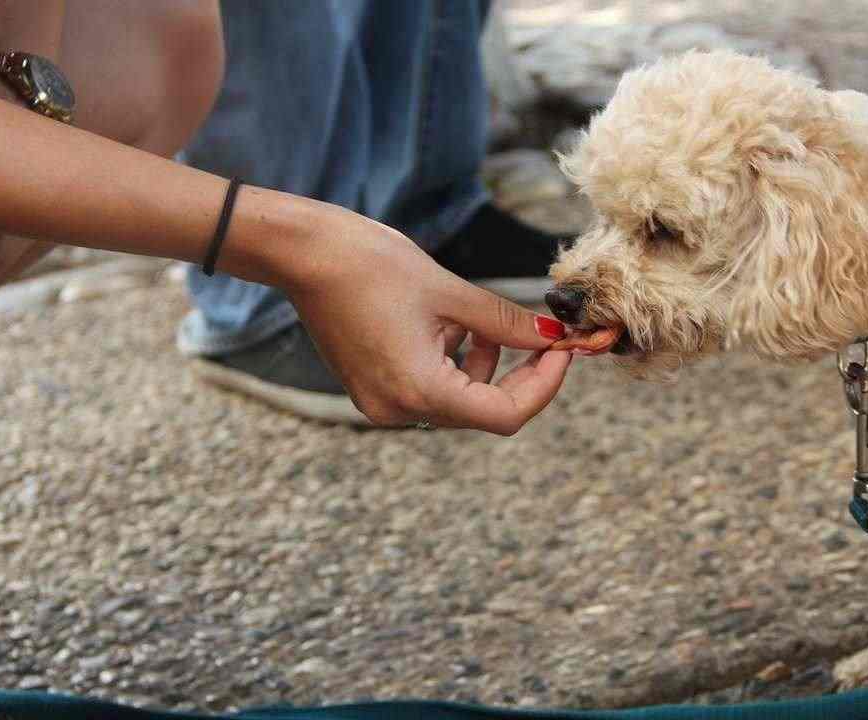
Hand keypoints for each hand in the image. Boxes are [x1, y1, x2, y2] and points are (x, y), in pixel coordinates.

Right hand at [281, 205, 572, 433]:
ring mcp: (381, 404)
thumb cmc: (372, 264)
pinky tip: (450, 328)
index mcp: (420, 390)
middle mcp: (398, 409)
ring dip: (486, 367)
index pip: (506, 415)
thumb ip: (508, 323)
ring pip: (459, 402)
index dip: (544, 385)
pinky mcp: (372, 390)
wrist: (304, 254)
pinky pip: (431, 391)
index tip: (562, 350)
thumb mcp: (452, 294)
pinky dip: (455, 365)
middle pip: (483, 410)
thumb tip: (554, 337)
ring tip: (481, 323)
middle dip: (519, 374)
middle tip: (544, 337)